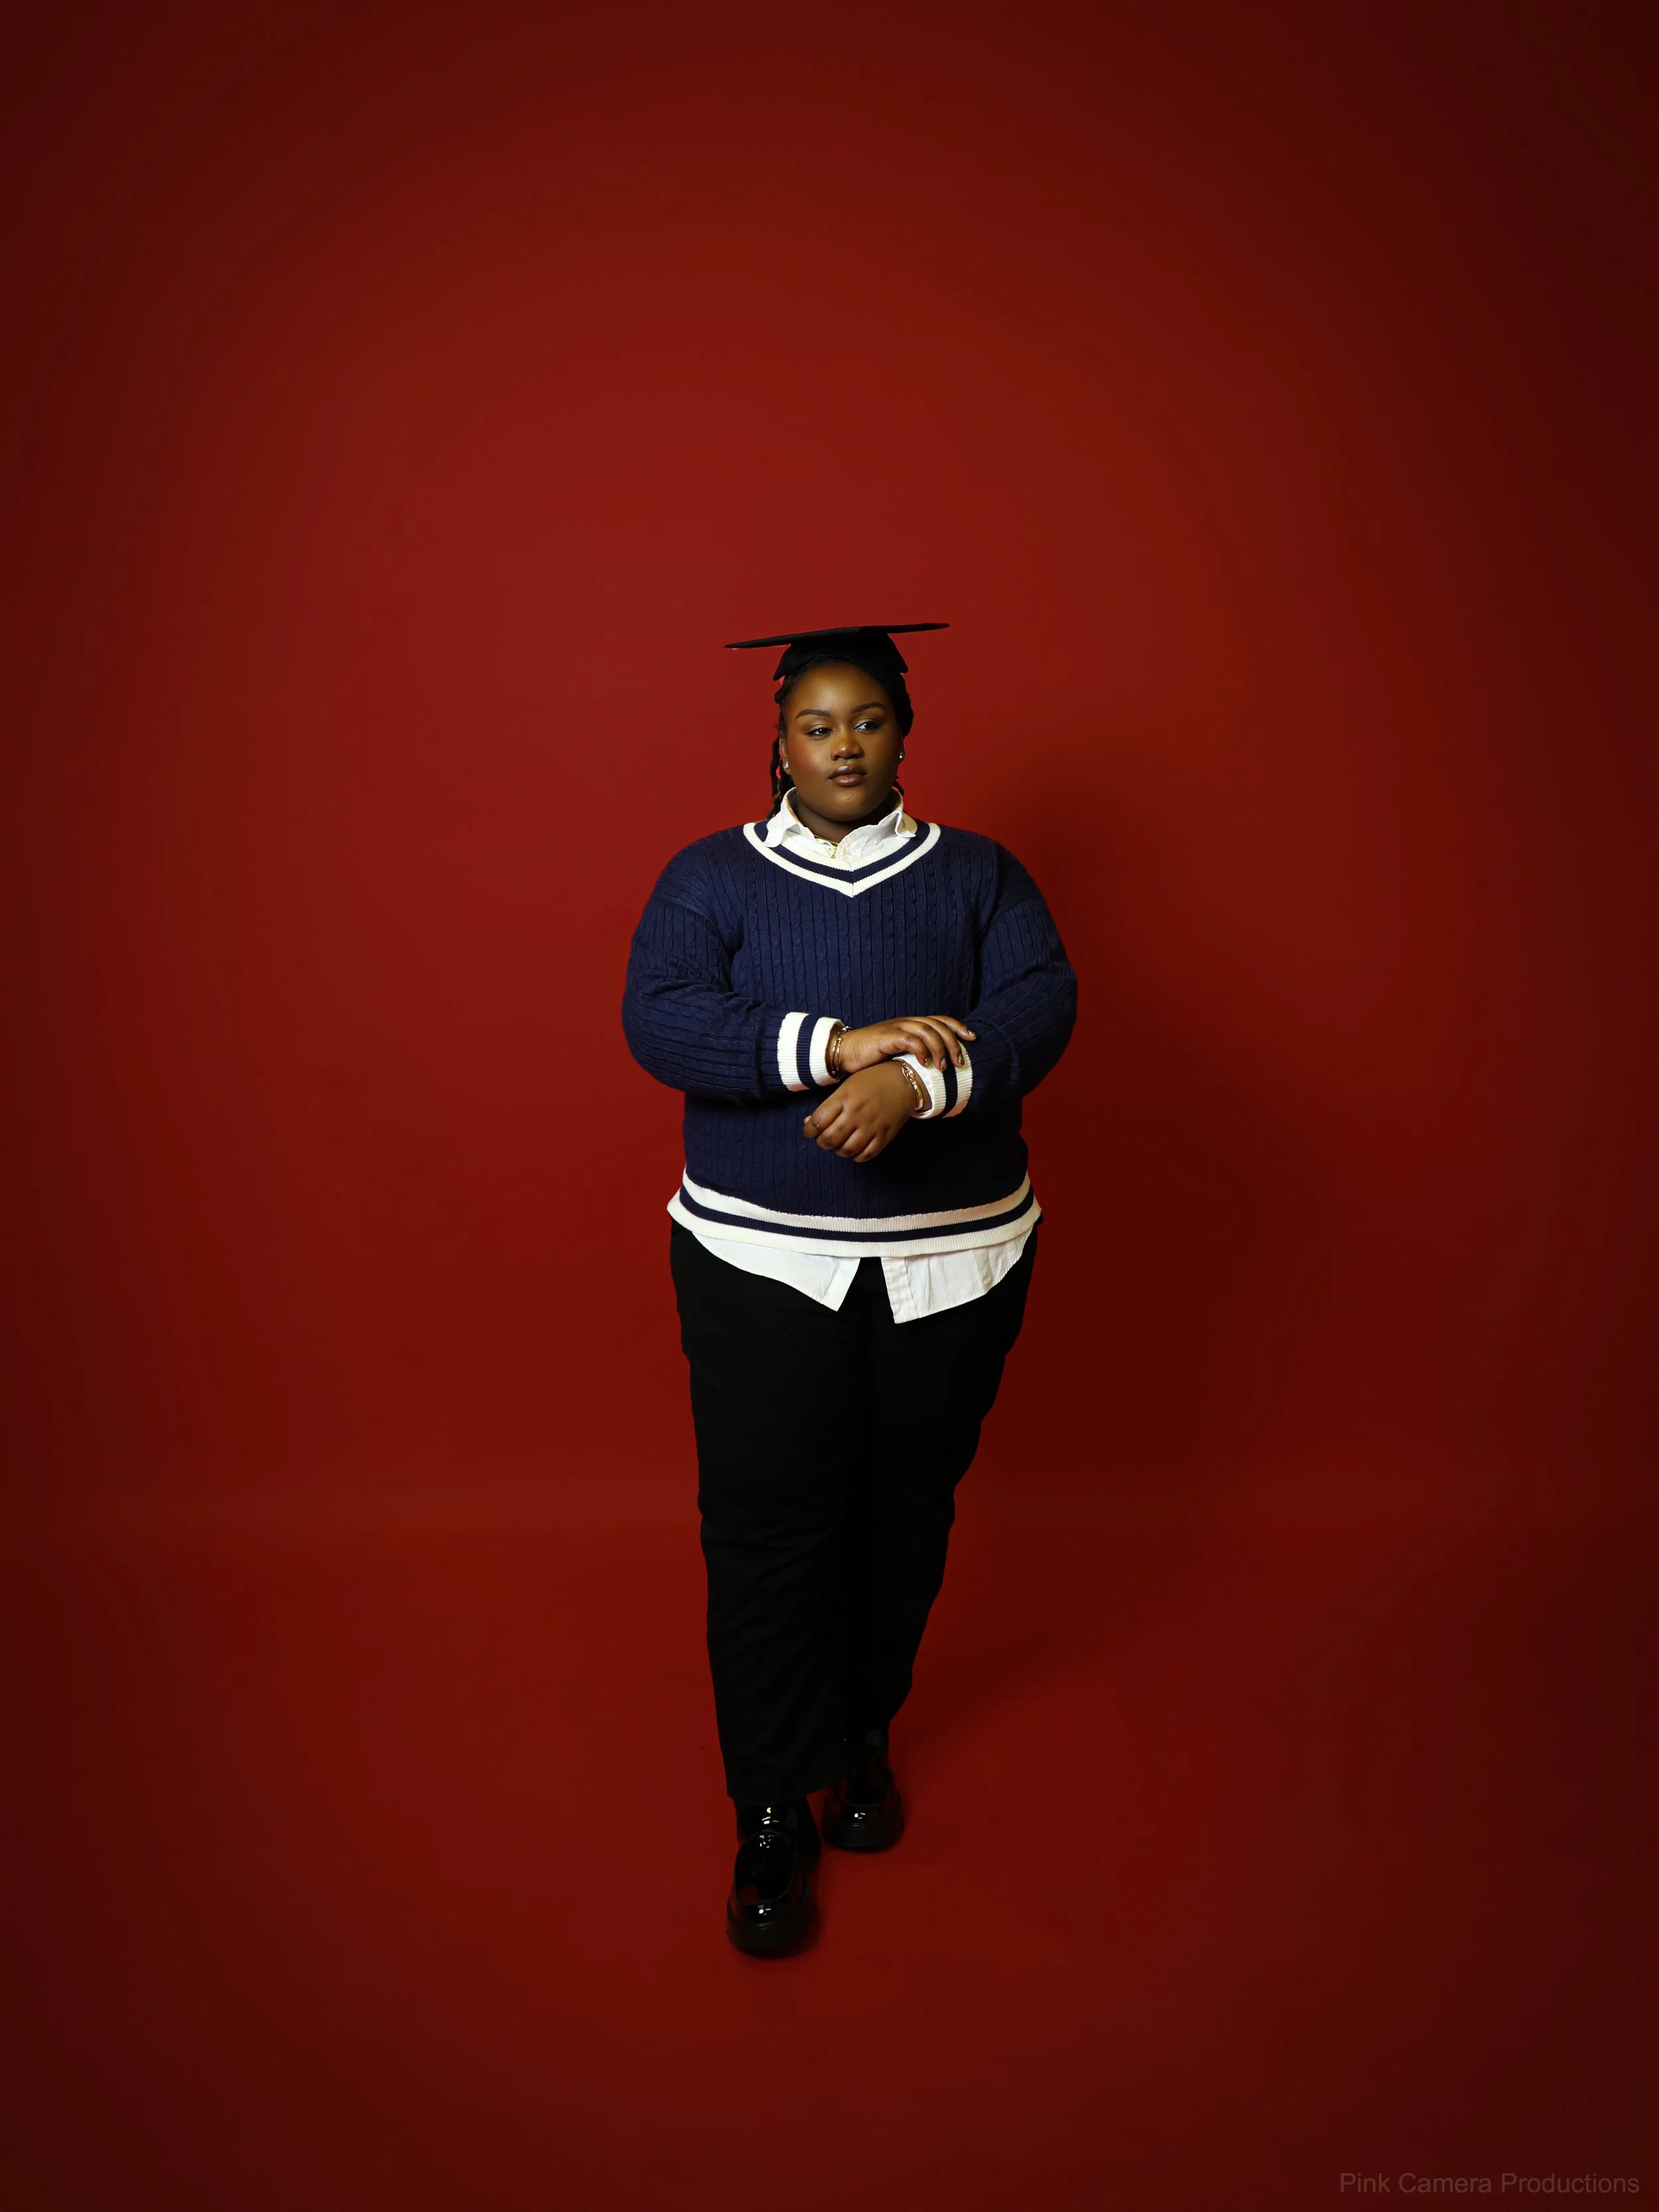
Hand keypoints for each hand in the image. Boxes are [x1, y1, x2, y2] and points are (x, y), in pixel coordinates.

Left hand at [802, 1064, 920, 1162]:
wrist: (904, 1081)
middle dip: (822, 1143)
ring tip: (838, 1145)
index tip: (809, 1131)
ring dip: (838, 1151)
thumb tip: (809, 1123)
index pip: (817, 1121)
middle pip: (830, 1139)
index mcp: (844, 1098)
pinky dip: (856, 1156)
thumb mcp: (847, 1086)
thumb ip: (829, 1105)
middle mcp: (857, 1113)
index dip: (808, 1130)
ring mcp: (872, 1126)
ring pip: (847, 1150)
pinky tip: (854, 1149)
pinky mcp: (885, 1135)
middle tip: (823, 1139)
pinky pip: (866, 1155)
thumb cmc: (872, 1080)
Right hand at [837, 1015, 973, 1073]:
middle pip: (938, 1026)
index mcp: (911, 1024)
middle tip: (959, 1062)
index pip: (940, 1019)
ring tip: (943, 1067)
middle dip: (953, 1043)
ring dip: (939, 1049)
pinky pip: (910, 1040)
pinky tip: (925, 1064)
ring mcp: (896, 1028)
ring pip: (927, 1031)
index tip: (972, 1038)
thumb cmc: (872, 1056)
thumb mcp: (899, 1053)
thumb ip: (916, 1054)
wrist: (844, 1052)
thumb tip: (937, 1067)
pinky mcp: (887, 1037)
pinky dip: (921, 1051)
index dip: (958, 1027)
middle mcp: (906, 1022)